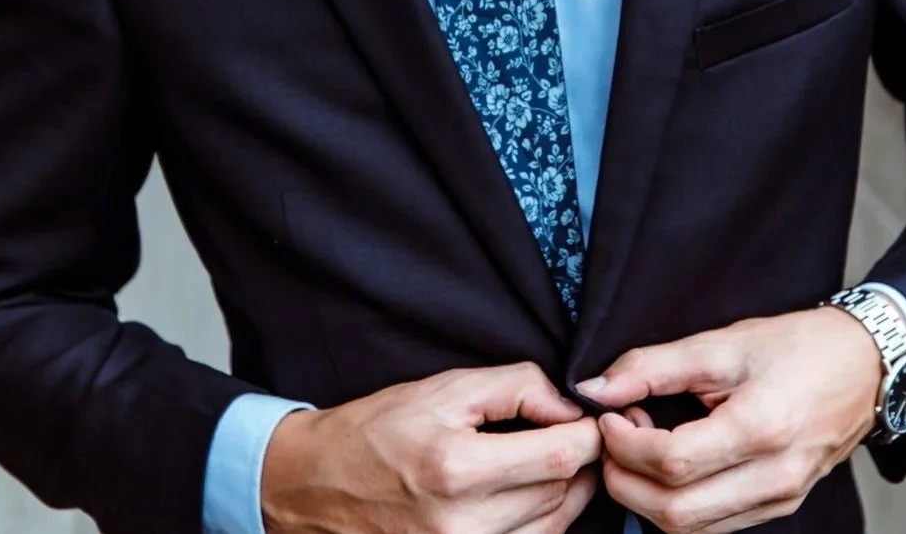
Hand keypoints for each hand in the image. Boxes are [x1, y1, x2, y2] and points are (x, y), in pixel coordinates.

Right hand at [261, 362, 601, 533]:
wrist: (317, 485)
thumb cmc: (379, 429)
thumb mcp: (444, 388)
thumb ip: (516, 387)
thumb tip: (570, 404)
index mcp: (456, 469)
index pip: (559, 456)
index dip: (587, 433)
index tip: (588, 417)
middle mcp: (462, 526)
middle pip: (561, 494)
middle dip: (580, 460)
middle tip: (575, 432)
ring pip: (554, 529)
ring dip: (564, 494)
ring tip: (549, 460)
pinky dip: (542, 523)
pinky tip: (530, 495)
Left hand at [575, 310, 882, 530]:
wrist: (863, 366)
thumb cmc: (796, 347)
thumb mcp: (722, 342)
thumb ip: (654, 366)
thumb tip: (597, 388)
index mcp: (759, 430)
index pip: (671, 463)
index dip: (626, 445)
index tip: (609, 417)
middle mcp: (773, 478)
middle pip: (675, 513)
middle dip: (626, 481)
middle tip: (614, 438)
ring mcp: (779, 500)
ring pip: (692, 529)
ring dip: (649, 496)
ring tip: (643, 445)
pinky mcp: (780, 506)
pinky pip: (715, 525)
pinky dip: (680, 502)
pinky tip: (673, 461)